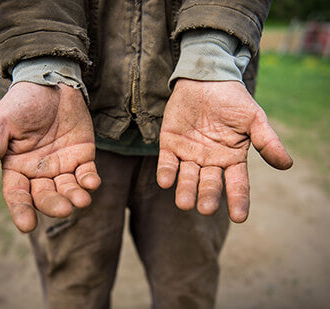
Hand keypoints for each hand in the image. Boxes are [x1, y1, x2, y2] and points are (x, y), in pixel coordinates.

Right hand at [0, 82, 100, 231]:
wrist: (53, 82)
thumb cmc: (23, 102)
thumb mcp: (2, 122)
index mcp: (17, 167)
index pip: (17, 194)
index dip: (21, 210)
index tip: (27, 225)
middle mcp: (40, 171)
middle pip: (45, 196)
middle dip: (54, 204)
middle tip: (64, 209)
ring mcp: (62, 165)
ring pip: (68, 188)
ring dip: (75, 196)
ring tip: (82, 200)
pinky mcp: (82, 156)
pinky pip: (87, 173)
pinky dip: (90, 181)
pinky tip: (92, 183)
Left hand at [157, 79, 291, 222]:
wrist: (206, 78)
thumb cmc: (232, 100)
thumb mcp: (254, 118)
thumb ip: (266, 140)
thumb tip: (287, 164)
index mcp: (231, 158)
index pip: (236, 184)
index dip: (238, 200)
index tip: (239, 217)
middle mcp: (210, 161)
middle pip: (209, 183)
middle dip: (208, 196)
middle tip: (206, 208)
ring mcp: (189, 154)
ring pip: (187, 177)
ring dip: (185, 189)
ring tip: (184, 203)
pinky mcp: (170, 144)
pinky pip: (167, 162)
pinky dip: (167, 171)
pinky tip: (166, 181)